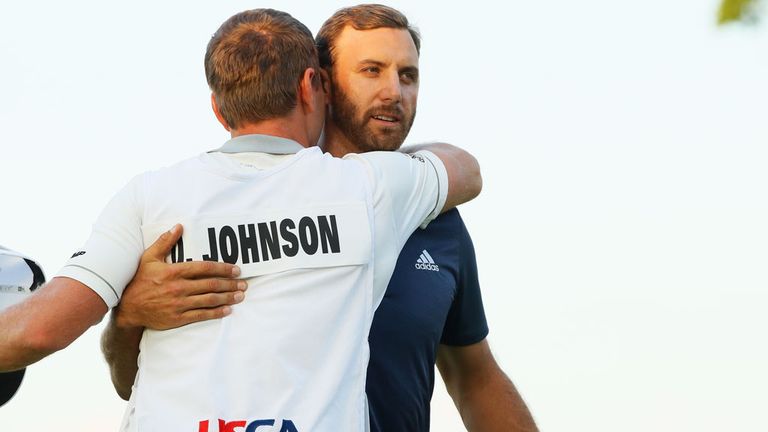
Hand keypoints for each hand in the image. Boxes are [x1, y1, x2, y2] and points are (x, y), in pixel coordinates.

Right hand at [114, 224, 246, 329]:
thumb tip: (179, 226)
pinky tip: (228, 310)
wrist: (128, 309)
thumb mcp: (148, 258)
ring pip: (209, 300)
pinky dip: (216, 313)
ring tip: (240, 295)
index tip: (235, 269)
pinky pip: (201, 315)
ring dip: (227, 297)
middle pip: (211, 284)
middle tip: (244, 283)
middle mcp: (178, 288)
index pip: (204, 268)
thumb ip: (164, 242)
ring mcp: (179, 304)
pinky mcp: (178, 318)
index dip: (222, 268)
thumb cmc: (139, 281)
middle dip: (230, 283)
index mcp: (173, 271)